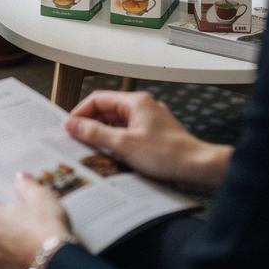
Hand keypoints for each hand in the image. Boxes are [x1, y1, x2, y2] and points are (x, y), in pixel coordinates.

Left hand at [0, 173, 70, 268]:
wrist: (60, 260)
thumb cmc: (46, 228)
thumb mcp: (39, 195)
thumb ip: (26, 184)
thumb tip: (21, 178)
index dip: (7, 205)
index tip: (19, 206)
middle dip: (8, 224)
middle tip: (28, 221)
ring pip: (1, 247)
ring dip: (12, 243)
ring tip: (33, 238)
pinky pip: (10, 263)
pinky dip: (18, 258)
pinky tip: (33, 252)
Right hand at [65, 90, 230, 190]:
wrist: (199, 168)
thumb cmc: (167, 154)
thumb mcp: (124, 145)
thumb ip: (95, 133)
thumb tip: (72, 125)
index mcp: (135, 102)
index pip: (98, 99)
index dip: (81, 112)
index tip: (69, 127)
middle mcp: (143, 106)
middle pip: (108, 110)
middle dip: (91, 124)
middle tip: (77, 139)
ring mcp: (150, 120)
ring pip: (118, 123)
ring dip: (105, 134)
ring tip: (93, 149)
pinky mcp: (155, 135)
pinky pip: (129, 133)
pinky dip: (118, 141)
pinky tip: (114, 155)